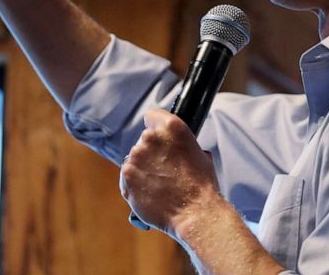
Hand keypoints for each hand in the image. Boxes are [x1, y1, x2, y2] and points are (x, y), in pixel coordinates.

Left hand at [120, 109, 219, 237]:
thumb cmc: (202, 185)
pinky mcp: (127, 175)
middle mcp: (151, 137)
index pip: (153, 115)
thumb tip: (176, 148)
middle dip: (152, 151)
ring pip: (135, 157)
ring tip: (159, 183)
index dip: (156, 125)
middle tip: (164, 168)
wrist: (195, 212)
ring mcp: (136, 156)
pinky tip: (150, 191)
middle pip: (144, 139)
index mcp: (171, 127)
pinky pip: (127, 175)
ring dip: (143, 167)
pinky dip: (135, 182)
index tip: (159, 137)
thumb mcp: (200, 154)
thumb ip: (182, 144)